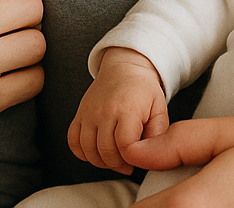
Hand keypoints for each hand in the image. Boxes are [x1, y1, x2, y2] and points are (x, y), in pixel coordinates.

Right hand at [68, 46, 170, 174]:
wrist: (124, 69)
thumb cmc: (144, 90)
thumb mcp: (159, 110)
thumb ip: (157, 134)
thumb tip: (150, 155)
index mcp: (126, 109)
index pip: (125, 146)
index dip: (132, 158)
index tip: (137, 158)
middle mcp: (104, 111)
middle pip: (105, 151)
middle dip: (118, 164)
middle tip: (127, 163)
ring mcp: (89, 113)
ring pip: (88, 150)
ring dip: (101, 161)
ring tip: (114, 158)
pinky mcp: (79, 114)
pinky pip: (73, 141)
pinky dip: (82, 153)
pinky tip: (96, 152)